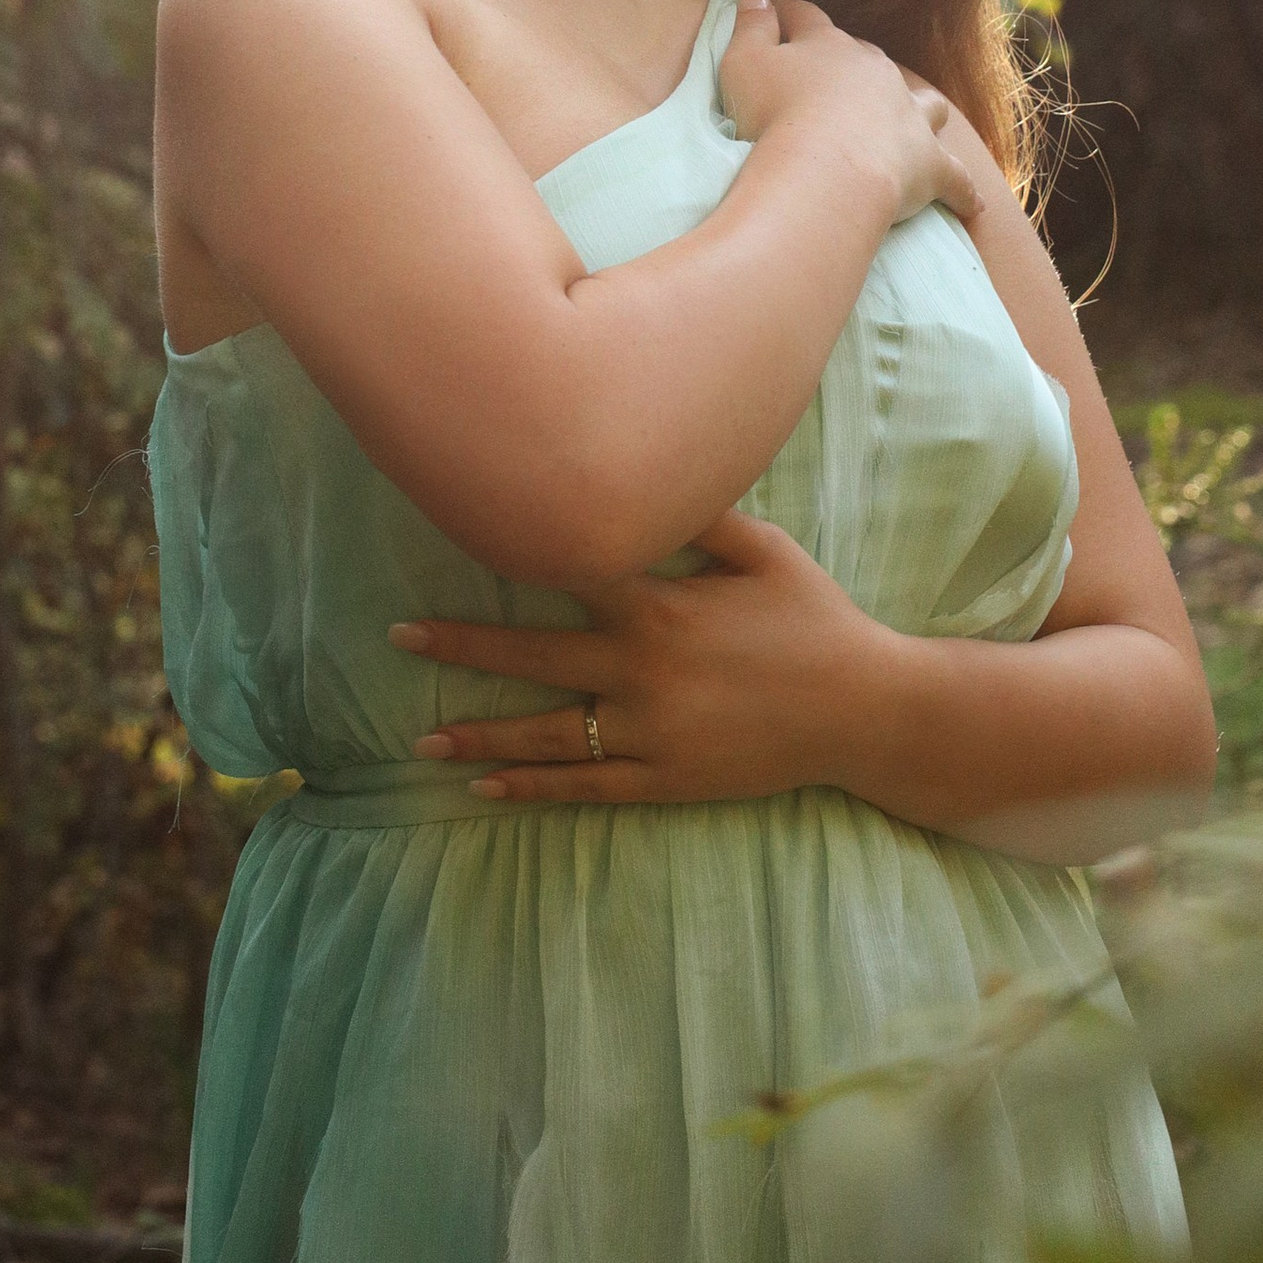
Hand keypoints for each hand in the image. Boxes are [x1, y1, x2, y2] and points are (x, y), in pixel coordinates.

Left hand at [389, 509, 888, 806]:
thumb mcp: (766, 551)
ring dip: (481, 737)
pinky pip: (587, 786)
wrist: (863, 711)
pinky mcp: (666, 778)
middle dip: (463, 649)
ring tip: (422, 742)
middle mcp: (643, 671)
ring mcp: (651, 732)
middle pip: (534, 658)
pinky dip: (534, 788)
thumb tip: (653, 474)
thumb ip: (704, 515)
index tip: (456, 538)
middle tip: (400, 639)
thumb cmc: (815, 619)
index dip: (510, 554)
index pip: (567, 575)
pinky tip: (486, 788)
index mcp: (660, 608)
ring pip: (548, 736)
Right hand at [718, 0, 980, 229]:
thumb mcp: (742, 63)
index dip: (787, 11)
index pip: (806, 18)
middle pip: (866, 57)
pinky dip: (961, 189)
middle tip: (830, 72)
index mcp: (829, 46)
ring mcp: (909, 117)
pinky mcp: (929, 165)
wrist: (828, 171)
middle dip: (852, 60)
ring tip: (914, 114)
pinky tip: (972, 203)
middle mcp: (877, 72)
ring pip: (925, 102)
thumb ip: (749, 24)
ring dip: (919, 106)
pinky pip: (954, 177)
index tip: (772, 4)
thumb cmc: (776, 115)